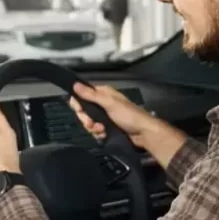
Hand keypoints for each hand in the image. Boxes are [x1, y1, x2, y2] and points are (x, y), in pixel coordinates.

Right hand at [68, 83, 186, 166]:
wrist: (143, 133)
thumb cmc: (129, 115)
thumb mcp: (110, 103)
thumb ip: (92, 95)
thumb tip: (74, 84)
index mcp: (103, 94)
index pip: (82, 95)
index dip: (78, 104)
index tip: (80, 111)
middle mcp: (102, 103)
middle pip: (84, 111)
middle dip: (86, 119)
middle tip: (92, 124)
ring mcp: (104, 116)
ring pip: (89, 122)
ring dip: (93, 128)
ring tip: (102, 130)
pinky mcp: (107, 127)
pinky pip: (95, 130)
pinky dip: (98, 133)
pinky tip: (104, 135)